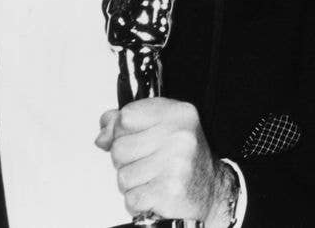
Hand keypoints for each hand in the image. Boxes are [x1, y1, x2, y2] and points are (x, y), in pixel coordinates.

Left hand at [95, 97, 234, 225]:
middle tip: (148, 163)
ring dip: (132, 184)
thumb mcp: (161, 128)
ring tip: (153, 179)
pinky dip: (138, 201)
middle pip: (119, 148)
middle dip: (125, 161)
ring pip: (123, 176)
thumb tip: (103, 132)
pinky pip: (132, 198)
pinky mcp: (170, 191)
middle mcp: (180, 136)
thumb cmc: (182, 158)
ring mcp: (177, 163)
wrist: (211, 189)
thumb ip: (127, 124)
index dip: (121, 131)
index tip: (135, 138)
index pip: (126, 116)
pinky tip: (154, 193)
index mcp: (178, 113)